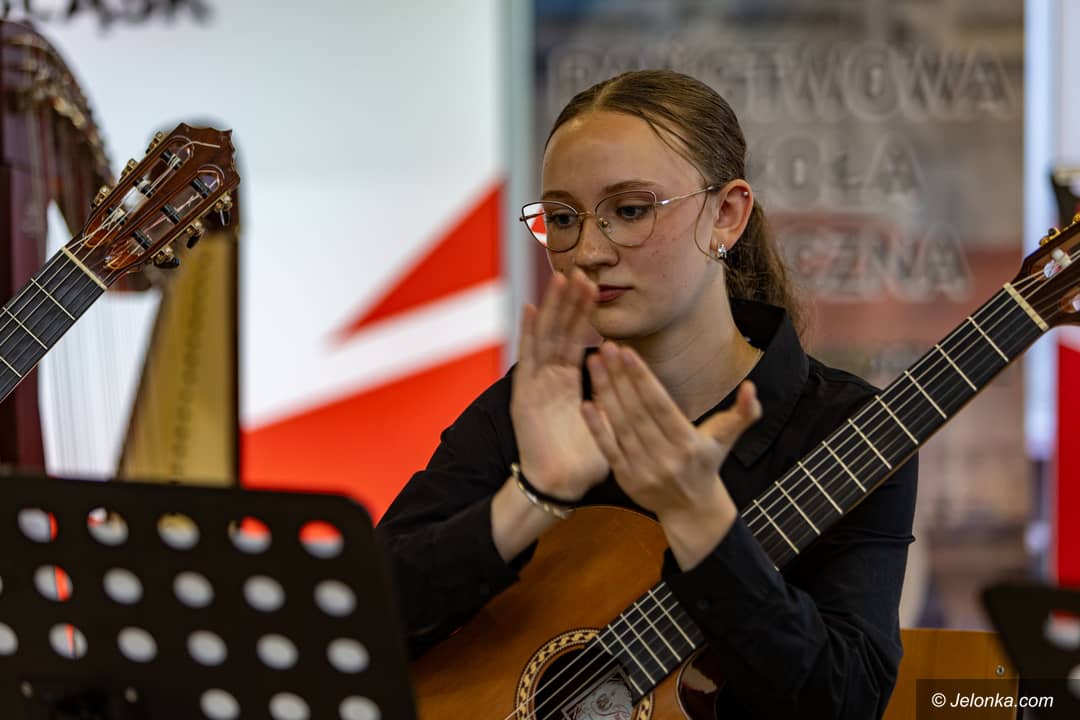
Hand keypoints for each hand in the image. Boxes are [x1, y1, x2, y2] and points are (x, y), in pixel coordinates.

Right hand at [511, 269, 608, 501]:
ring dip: (552, 308)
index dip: (583, 312)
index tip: (593, 286)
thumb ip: (617, 399)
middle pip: (559, 330)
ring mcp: (535, 383)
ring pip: (545, 336)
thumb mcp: (608, 420)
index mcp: (569, 381)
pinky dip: (528, 333)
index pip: (576, 337)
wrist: (561, 483)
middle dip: (568, 302)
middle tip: (579, 271)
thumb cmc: (585, 457)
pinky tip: (531, 309)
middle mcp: (550, 377)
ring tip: (560, 280)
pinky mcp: (524, 393)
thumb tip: (635, 381)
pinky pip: (527, 358)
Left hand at [581, 343, 761, 566]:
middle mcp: (665, 457)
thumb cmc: (707, 463)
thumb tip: (752, 388)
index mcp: (688, 443)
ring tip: (595, 363)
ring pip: (620, 426)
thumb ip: (744, 412)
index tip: (627, 352)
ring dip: (604, 393)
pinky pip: (608, 448)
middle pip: (636, 411)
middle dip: (619, 377)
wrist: (691, 509)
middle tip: (606, 347)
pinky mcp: (625, 478)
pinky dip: (596, 426)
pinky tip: (586, 403)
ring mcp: (643, 469)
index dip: (642, 378)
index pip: (660, 405)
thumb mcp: (727, 438)